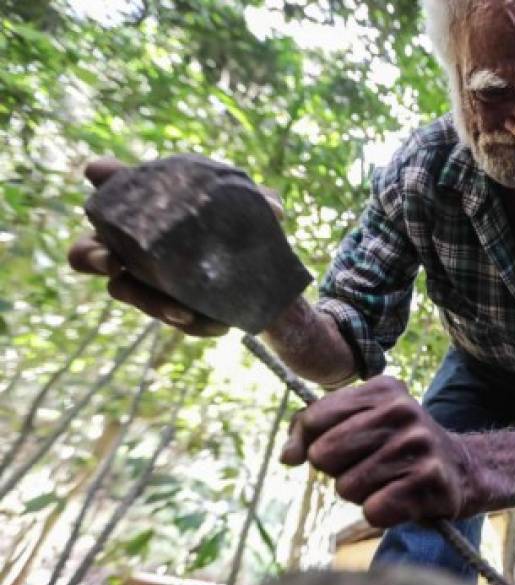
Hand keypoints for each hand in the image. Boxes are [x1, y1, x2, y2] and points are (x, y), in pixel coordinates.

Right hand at [67, 157, 282, 336]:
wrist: (259, 273)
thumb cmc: (240, 223)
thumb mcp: (254, 208)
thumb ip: (260, 202)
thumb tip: (274, 210)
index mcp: (144, 207)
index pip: (110, 184)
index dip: (101, 177)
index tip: (99, 173)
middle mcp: (129, 243)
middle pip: (85, 251)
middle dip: (92, 255)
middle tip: (114, 262)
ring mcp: (140, 279)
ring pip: (122, 291)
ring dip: (148, 301)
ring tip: (182, 310)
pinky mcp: (165, 306)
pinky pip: (168, 318)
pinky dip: (193, 323)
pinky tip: (218, 326)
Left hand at [280, 376, 476, 527]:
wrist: (464, 469)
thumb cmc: (398, 449)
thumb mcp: (362, 424)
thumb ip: (314, 430)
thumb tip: (286, 457)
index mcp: (382, 389)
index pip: (313, 419)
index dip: (308, 445)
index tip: (327, 454)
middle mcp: (402, 410)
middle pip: (324, 454)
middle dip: (337, 471)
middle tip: (367, 469)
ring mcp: (419, 443)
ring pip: (347, 487)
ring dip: (361, 494)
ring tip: (389, 482)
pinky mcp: (431, 479)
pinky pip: (373, 509)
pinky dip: (381, 512)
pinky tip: (402, 499)